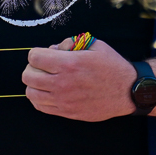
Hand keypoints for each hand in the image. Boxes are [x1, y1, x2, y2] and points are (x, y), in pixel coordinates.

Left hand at [23, 37, 137, 120]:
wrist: (128, 91)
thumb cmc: (112, 66)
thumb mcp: (96, 45)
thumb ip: (72, 42)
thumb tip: (55, 48)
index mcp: (69, 63)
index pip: (34, 57)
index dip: (38, 53)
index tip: (47, 55)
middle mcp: (62, 82)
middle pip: (28, 75)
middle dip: (33, 68)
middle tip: (44, 67)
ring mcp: (63, 99)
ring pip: (31, 92)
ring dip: (35, 84)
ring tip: (46, 80)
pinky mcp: (67, 112)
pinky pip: (40, 106)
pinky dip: (39, 98)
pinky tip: (49, 92)